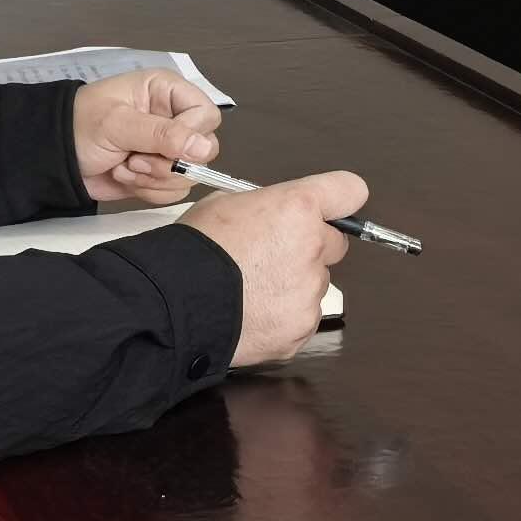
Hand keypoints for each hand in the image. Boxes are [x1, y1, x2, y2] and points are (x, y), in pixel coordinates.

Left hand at [75, 68, 222, 208]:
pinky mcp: (158, 175)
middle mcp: (173, 119)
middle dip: (168, 162)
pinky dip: (148, 190)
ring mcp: (167, 150)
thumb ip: (162, 134)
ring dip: (153, 178)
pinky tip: (124, 176)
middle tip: (135, 159)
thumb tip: (204, 148)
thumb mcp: (118, 124)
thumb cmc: (79, 126)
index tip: (164, 145)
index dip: (192, 134)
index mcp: (167, 93)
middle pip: (204, 148)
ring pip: (189, 174)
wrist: (51, 157)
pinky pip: (173, 191)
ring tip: (123, 166)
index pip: (206, 115)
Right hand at [185, 169, 365, 367]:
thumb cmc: (192, 252)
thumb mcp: (224, 205)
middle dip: (309, 248)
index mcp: (298, 208)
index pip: (349, 191)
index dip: (339, 200)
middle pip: (333, 244)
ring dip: (292, 286)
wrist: (172, 305)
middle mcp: (313, 248)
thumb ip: (265, 207)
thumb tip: (272, 215)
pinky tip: (251, 313)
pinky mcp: (301, 329)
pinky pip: (301, 318)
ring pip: (315, 284)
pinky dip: (282, 317)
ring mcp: (309, 293)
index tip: (333, 208)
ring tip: (250, 290)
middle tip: (269, 256)